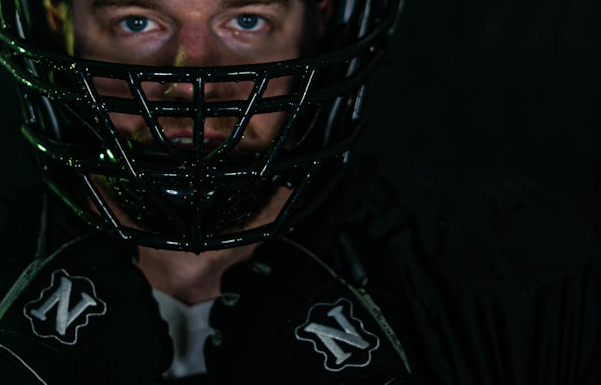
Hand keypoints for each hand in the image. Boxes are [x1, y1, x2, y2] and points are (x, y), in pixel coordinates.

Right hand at [0, 234, 170, 383]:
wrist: (23, 382)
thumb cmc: (13, 327)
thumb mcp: (11, 263)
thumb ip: (31, 220)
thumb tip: (41, 192)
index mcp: (100, 250)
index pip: (111, 253)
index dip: (93, 276)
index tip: (77, 292)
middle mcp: (129, 275)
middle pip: (127, 284)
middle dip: (108, 301)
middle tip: (78, 322)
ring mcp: (144, 312)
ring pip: (140, 313)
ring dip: (122, 327)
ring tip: (90, 345)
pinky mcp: (154, 348)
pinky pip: (153, 345)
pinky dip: (135, 354)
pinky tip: (106, 360)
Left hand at [205, 237, 417, 383]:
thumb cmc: (374, 353)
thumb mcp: (385, 294)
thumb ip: (365, 254)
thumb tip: (346, 233)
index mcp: (295, 272)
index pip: (268, 252)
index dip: (274, 265)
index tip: (280, 277)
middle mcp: (262, 295)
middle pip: (238, 279)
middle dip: (249, 288)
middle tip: (265, 305)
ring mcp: (243, 332)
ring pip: (224, 312)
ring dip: (238, 318)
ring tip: (256, 334)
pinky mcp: (232, 366)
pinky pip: (215, 348)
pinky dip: (229, 351)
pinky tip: (248, 358)